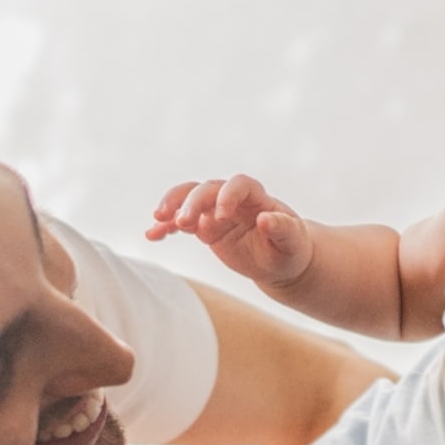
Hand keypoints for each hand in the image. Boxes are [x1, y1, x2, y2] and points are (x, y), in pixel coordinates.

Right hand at [147, 175, 313, 287]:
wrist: (279, 260)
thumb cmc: (290, 248)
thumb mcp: (292, 242)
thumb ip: (283, 228)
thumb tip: (267, 219)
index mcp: (256, 197)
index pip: (239, 185)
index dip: (228, 196)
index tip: (222, 216)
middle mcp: (232, 199)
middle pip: (207, 190)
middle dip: (193, 203)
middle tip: (182, 222)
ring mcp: (214, 210)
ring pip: (188, 198)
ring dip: (173, 206)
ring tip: (159, 219)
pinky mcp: (203, 226)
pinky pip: (180, 222)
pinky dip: (166, 227)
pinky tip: (152, 235)